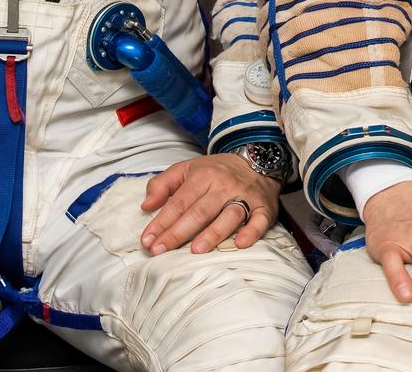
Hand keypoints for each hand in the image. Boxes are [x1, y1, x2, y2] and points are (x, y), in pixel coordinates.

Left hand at [139, 153, 280, 254]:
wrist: (257, 159)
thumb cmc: (216, 170)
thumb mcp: (186, 169)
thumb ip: (162, 184)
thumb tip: (146, 206)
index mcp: (203, 176)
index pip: (179, 202)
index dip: (162, 222)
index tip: (147, 241)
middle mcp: (224, 186)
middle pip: (200, 212)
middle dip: (178, 233)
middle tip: (161, 251)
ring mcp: (245, 196)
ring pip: (229, 216)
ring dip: (213, 233)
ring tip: (196, 250)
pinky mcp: (264, 207)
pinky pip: (260, 220)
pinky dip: (252, 232)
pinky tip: (240, 243)